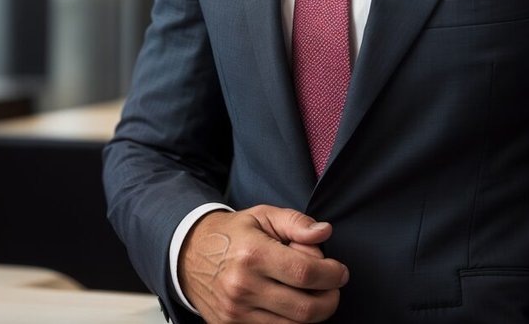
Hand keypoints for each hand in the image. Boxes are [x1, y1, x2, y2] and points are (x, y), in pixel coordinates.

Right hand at [179, 205, 348, 322]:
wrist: (188, 255)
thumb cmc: (231, 234)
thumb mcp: (263, 216)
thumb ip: (296, 222)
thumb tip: (324, 233)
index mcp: (253, 254)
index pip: (306, 273)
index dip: (332, 275)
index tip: (339, 271)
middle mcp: (243, 287)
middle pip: (306, 309)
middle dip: (330, 299)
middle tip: (331, 286)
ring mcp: (236, 312)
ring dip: (312, 313)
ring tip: (308, 292)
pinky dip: (290, 322)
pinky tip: (289, 303)